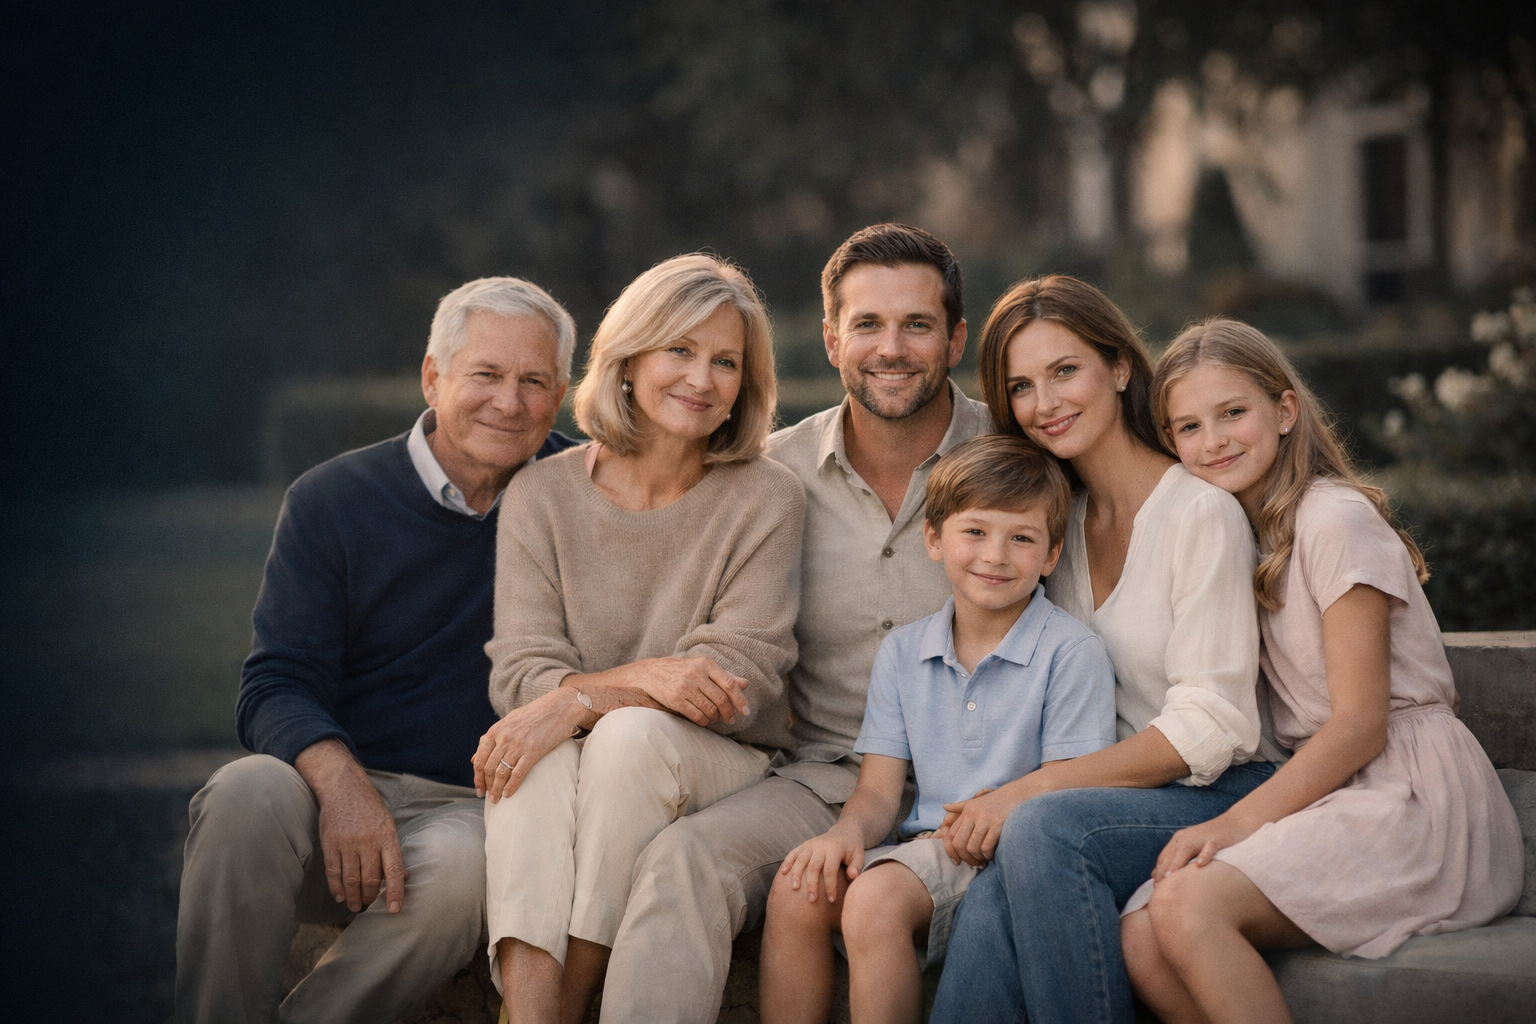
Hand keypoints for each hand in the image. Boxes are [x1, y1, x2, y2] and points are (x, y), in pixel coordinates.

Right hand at [295, 739, 405, 913]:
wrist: (343, 787)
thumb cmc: (369, 808)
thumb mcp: (388, 824)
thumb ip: (392, 850)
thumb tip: (401, 876)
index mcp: (387, 836)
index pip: (394, 870)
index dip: (395, 892)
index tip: (395, 910)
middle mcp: (368, 841)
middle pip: (370, 879)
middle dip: (370, 897)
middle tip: (369, 905)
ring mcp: (347, 843)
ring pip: (351, 879)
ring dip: (354, 897)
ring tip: (356, 906)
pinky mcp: (330, 843)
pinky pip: (333, 872)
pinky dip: (336, 888)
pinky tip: (340, 896)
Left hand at [472, 689, 581, 801]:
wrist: (560, 707)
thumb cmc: (535, 714)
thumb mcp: (509, 722)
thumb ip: (491, 739)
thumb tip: (474, 758)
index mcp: (496, 730)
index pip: (480, 758)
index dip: (477, 776)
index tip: (479, 788)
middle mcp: (504, 738)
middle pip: (489, 768)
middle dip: (486, 786)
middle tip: (487, 797)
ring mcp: (518, 745)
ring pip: (501, 773)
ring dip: (496, 789)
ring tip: (496, 800)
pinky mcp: (533, 751)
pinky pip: (518, 773)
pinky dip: (511, 786)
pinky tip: (508, 795)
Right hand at [622, 656, 749, 726]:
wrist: (650, 673)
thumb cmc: (680, 670)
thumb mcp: (702, 667)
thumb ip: (724, 675)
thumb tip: (746, 684)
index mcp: (705, 663)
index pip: (729, 684)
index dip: (740, 700)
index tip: (745, 711)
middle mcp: (696, 673)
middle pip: (721, 699)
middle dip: (729, 712)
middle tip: (731, 719)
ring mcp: (684, 686)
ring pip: (709, 709)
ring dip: (715, 717)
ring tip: (715, 718)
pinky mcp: (675, 699)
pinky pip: (696, 715)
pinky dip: (703, 721)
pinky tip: (704, 720)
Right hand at [778, 828, 863, 903]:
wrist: (845, 831)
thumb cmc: (852, 848)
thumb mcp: (859, 855)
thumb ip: (856, 866)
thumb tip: (852, 877)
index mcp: (835, 848)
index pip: (830, 870)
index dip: (831, 886)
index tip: (831, 900)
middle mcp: (821, 845)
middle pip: (813, 866)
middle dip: (812, 884)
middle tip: (812, 900)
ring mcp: (811, 844)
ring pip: (801, 860)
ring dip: (796, 874)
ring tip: (795, 889)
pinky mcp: (804, 845)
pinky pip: (793, 853)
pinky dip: (787, 862)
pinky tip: (783, 874)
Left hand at [937, 787, 1021, 865]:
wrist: (1020, 793)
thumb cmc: (999, 800)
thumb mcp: (977, 800)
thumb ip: (961, 806)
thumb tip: (945, 807)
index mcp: (967, 810)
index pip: (950, 835)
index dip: (953, 851)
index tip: (960, 859)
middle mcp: (973, 814)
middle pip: (959, 843)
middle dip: (966, 857)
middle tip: (975, 862)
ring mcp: (986, 819)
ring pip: (973, 847)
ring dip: (979, 857)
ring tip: (985, 858)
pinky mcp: (998, 824)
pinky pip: (987, 847)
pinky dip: (989, 855)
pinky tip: (993, 855)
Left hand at [1152, 813, 1259, 880]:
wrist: (1236, 823)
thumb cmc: (1213, 840)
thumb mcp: (1193, 847)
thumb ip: (1177, 859)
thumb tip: (1157, 875)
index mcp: (1180, 839)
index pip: (1164, 857)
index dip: (1158, 872)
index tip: (1154, 888)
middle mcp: (1187, 837)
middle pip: (1172, 854)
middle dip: (1163, 870)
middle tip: (1158, 888)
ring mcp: (1202, 836)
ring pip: (1186, 849)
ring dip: (1177, 863)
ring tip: (1170, 877)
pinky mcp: (1217, 838)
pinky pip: (1209, 847)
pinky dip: (1204, 855)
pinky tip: (1200, 864)